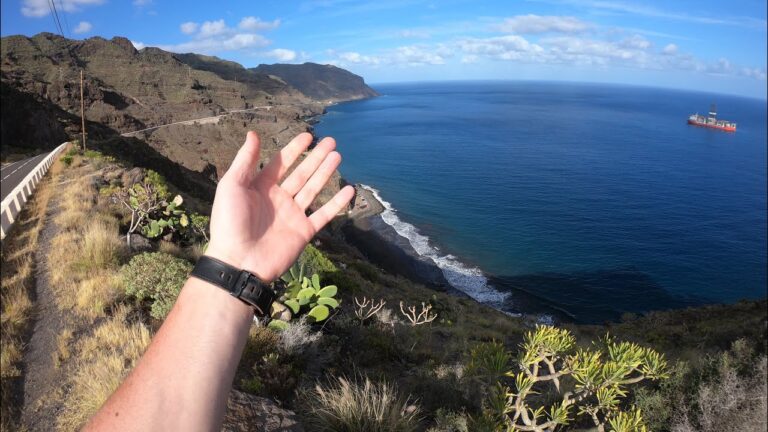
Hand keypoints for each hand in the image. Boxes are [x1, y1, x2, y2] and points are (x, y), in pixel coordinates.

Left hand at [205, 131, 354, 281]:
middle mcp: (279, 199)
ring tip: (338, 156)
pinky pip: (324, 214)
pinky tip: (349, 190)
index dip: (294, 149)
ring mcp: (292, 215)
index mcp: (260, 187)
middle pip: (301, 173)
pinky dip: (337, 203)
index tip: (308, 136)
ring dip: (326, 173)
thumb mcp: (232, 186)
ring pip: (313, 189)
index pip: (281, 163)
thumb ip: (245, 160)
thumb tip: (253, 133)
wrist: (239, 261)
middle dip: (316, 157)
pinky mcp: (304, 231)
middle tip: (331, 142)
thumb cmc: (229, 222)